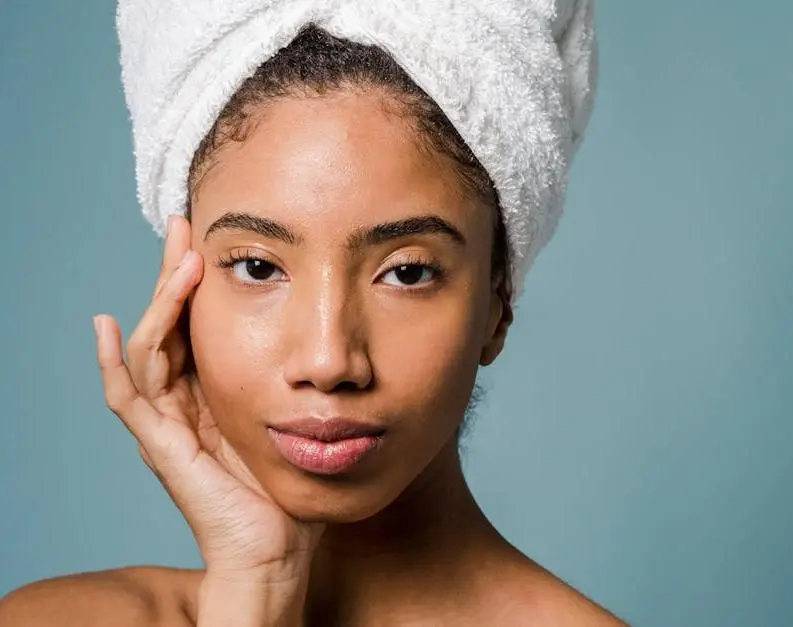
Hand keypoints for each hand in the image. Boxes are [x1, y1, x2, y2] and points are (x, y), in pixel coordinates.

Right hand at [93, 214, 323, 579]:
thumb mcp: (300, 415)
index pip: (197, 321)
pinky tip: (105, 326)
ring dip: (161, 302)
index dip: (198, 279)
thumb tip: (335, 337)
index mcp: (215, 391)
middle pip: (168, 323)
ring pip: (149, 348)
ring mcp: (169, 424)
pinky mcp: (163, 448)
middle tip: (184, 224)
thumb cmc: (293, 485)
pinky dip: (111, 364)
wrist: (280, 547)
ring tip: (181, 261)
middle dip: (174, 273)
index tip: (213, 233)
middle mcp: (185, 402)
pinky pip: (126, 400)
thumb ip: (303, 381)